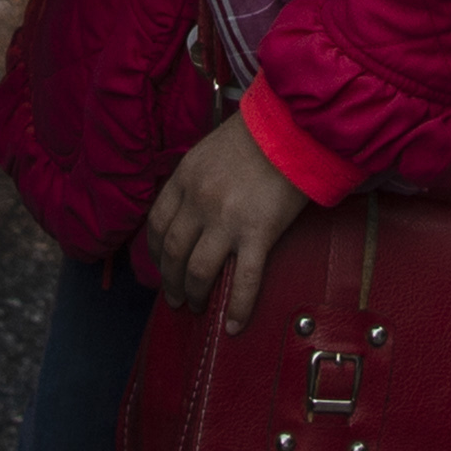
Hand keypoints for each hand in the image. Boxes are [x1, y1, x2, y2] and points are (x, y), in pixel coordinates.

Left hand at [145, 111, 313, 333]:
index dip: (155, 250)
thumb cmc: (258, 132)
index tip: (161, 264)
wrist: (294, 125)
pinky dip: (237, 307)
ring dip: (194, 294)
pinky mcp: (258, 233)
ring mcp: (227, 220)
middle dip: (171, 280)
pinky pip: (243, 280)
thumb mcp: (212, 149)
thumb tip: (193, 205)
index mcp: (185, 178)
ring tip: (197, 307)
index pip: (157, 223)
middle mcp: (199, 202)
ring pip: (198, 271)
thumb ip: (197, 177)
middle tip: (175, 297)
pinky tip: (234, 325)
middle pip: (173, 252)